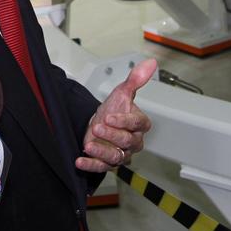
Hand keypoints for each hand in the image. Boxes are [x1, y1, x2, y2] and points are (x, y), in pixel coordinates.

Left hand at [76, 58, 155, 172]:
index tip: (110, 116)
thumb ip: (135, 80)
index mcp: (139, 124)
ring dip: (102, 151)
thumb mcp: (122, 93)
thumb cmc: (113, 110)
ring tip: (89, 144)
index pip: (138, 123)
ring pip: (116, 157)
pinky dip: (90, 165)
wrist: (98, 123)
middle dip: (112, 135)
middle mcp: (133, 141)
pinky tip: (80, 160)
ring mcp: (121, 154)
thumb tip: (150, 63)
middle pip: (128, 141)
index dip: (125, 121)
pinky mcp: (107, 163)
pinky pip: (101, 167)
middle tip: (98, 126)